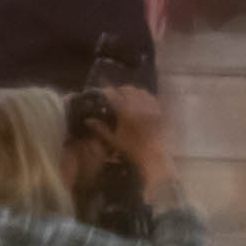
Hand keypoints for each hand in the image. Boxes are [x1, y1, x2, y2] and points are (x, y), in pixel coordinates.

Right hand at [92, 82, 177, 196]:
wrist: (152, 156)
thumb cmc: (130, 149)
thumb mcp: (112, 140)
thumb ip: (99, 128)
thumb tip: (87, 120)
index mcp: (125, 114)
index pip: (114, 95)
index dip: (108, 91)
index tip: (104, 91)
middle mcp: (138, 108)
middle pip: (128, 90)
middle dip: (120, 90)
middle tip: (115, 95)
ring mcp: (150, 108)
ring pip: (140, 91)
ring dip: (132, 92)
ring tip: (127, 97)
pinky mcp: (158, 111)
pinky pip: (150, 97)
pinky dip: (144, 96)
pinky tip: (140, 101)